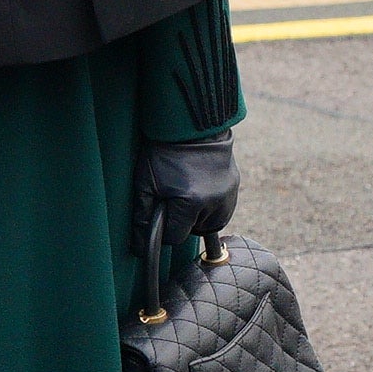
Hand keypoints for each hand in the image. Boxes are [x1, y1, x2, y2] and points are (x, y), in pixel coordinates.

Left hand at [135, 137, 237, 260]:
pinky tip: (200, 191)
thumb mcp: (146, 183)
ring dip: (198, 217)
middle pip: (194, 231)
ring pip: (211, 223)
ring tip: (187, 195)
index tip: (160, 215)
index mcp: (191, 202)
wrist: (190, 125)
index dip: (165, 230)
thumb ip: (142, 216)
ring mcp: (228, 194)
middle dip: (182, 221)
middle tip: (173, 199)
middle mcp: (214, 202)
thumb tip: (138, 246)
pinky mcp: (235, 186)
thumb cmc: (164, 153)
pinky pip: (223, 209)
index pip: (176, 237)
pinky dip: (211, 206)